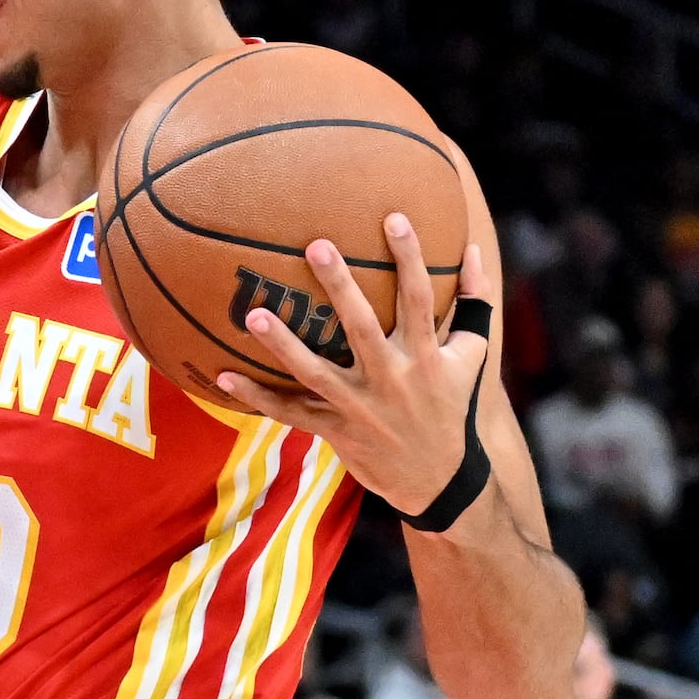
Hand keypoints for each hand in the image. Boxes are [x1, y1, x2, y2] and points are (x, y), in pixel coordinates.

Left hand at [210, 219, 496, 520]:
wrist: (441, 481)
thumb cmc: (452, 406)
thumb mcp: (471, 357)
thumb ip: (474, 303)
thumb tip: (474, 250)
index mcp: (426, 356)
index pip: (419, 298)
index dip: (409, 258)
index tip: (393, 217)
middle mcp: (393, 379)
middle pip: (363, 326)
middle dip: (340, 287)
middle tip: (316, 245)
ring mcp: (361, 407)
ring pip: (316, 372)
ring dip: (284, 345)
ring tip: (254, 315)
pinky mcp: (337, 431)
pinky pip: (291, 413)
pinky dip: (258, 397)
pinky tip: (223, 376)